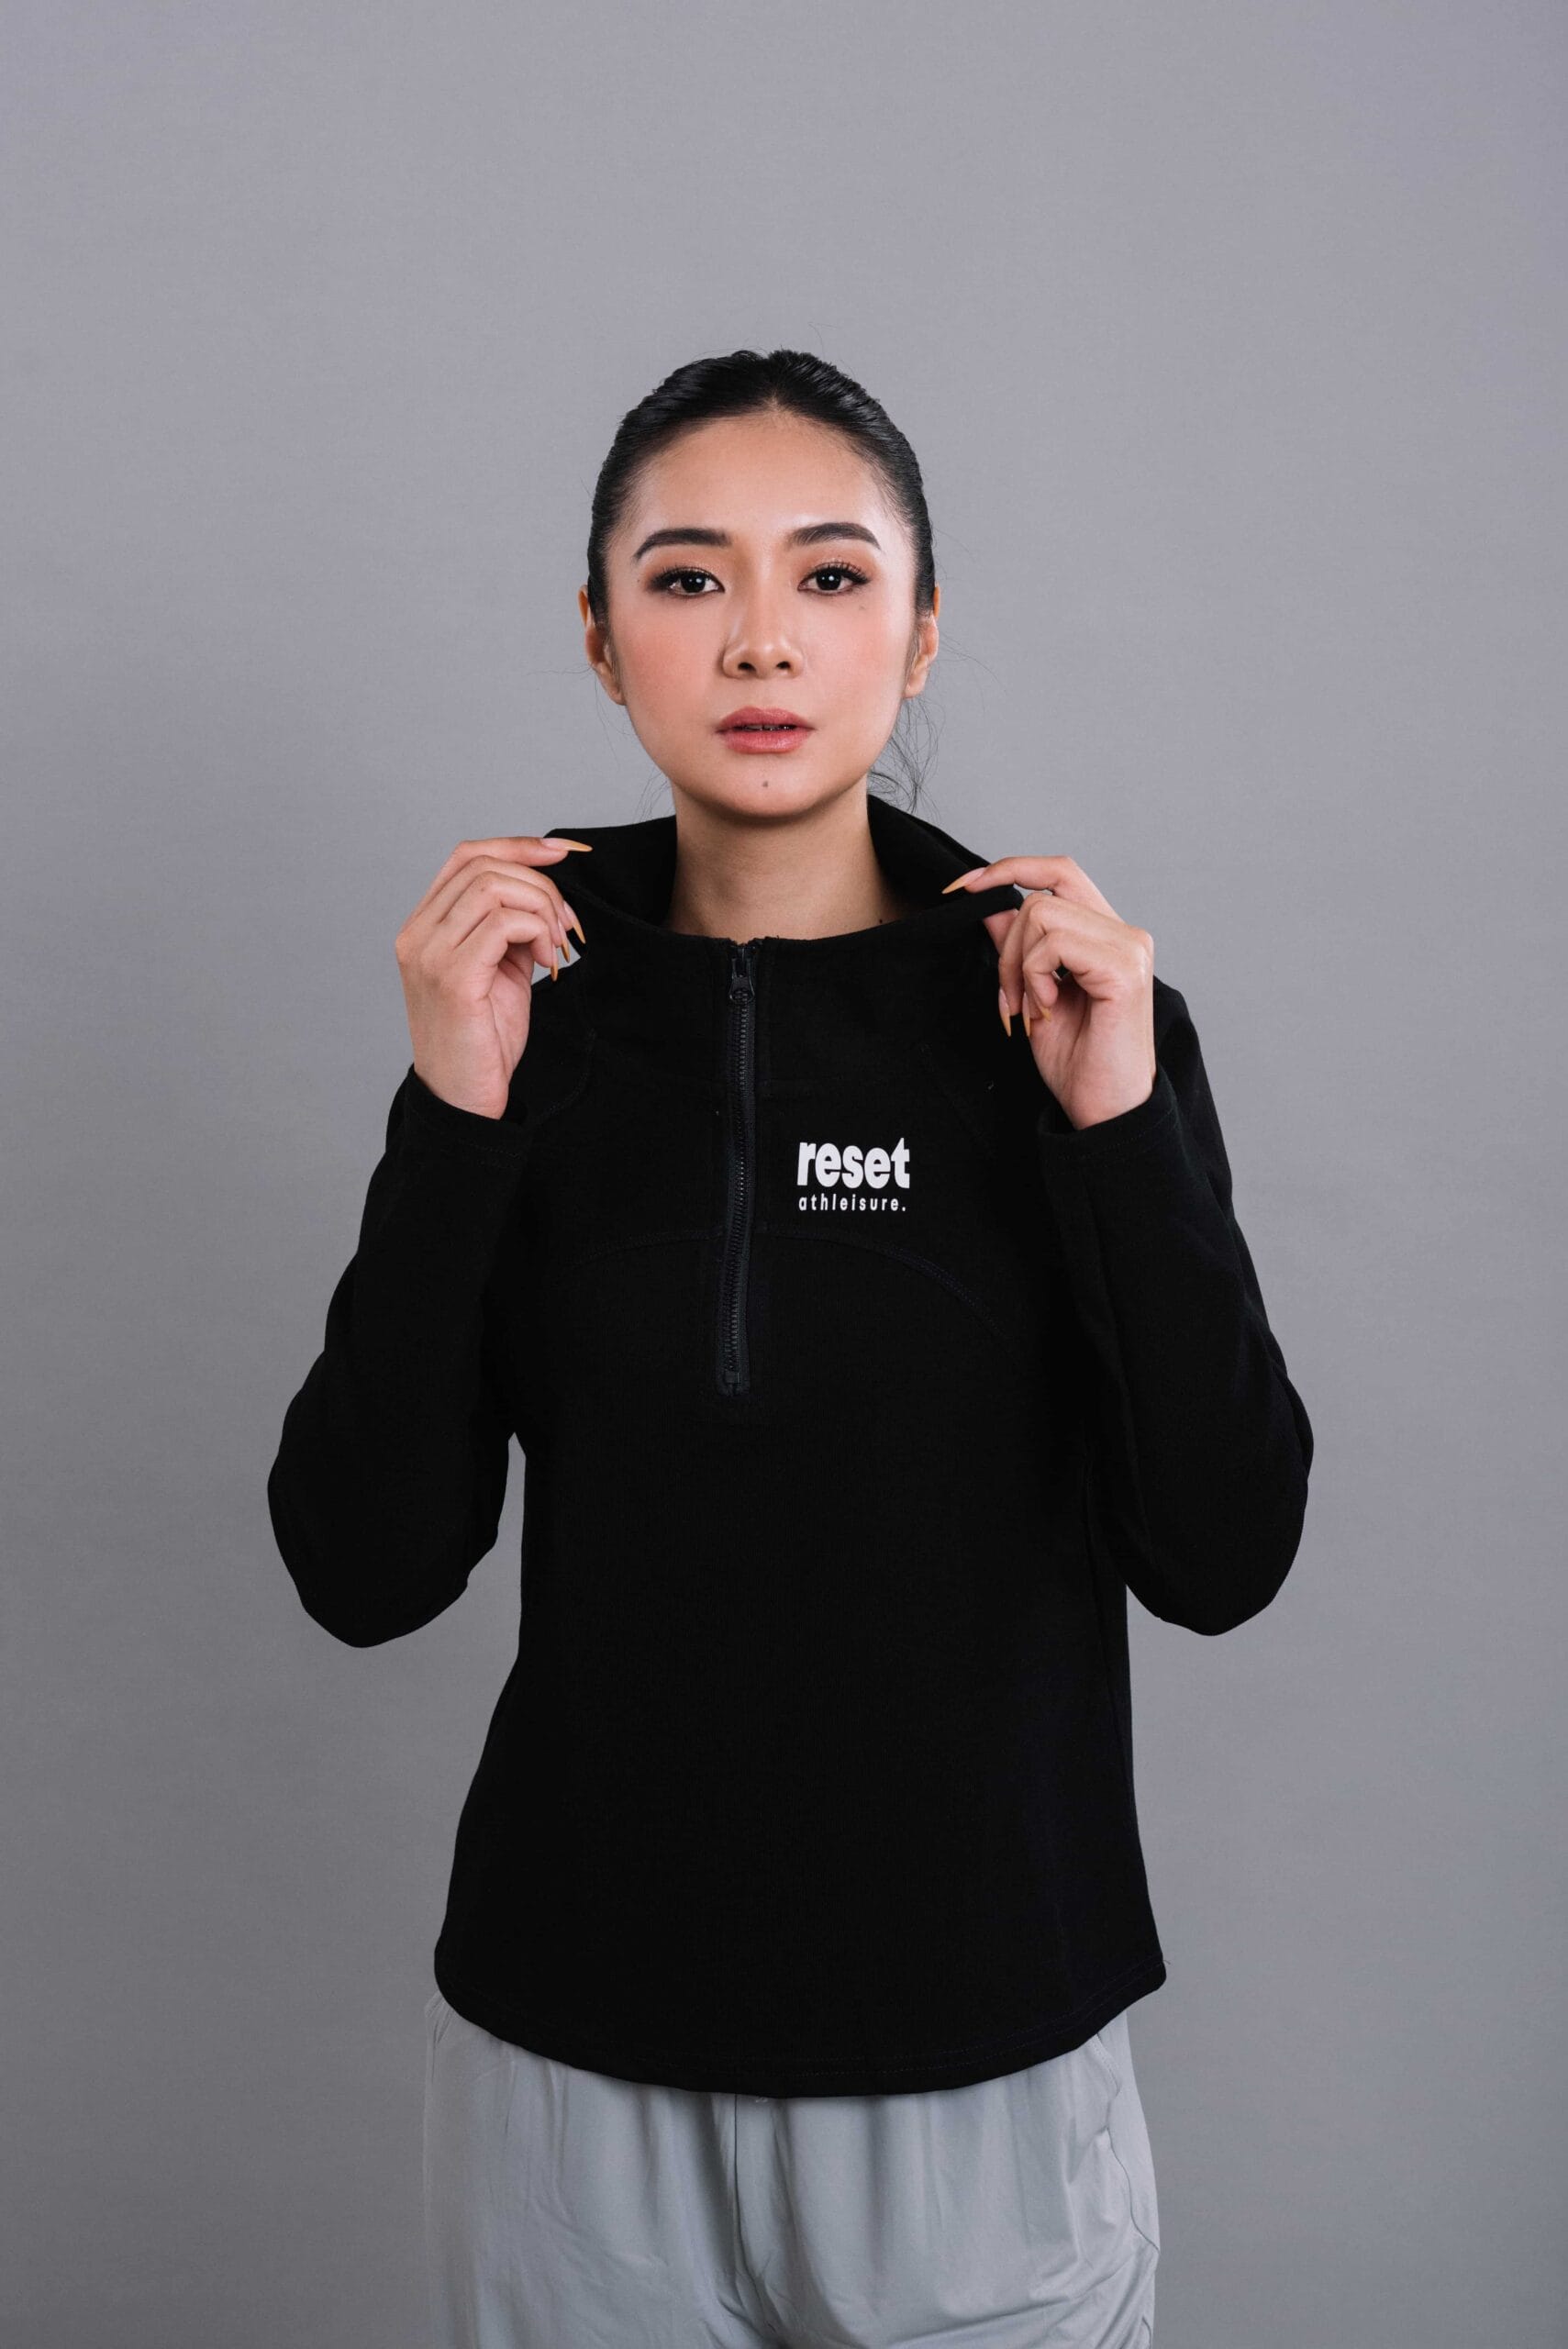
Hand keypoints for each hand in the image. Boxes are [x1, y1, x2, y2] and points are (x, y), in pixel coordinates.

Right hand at [394, 834, 590, 1119]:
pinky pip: (505, 923)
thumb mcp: (498, 970)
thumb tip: (545, 892)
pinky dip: (539, 932)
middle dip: (541, 885)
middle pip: (485, 866)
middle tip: (567, 926)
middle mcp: (417, 934)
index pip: (467, 856)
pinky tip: (549, 964)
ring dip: (543, 909)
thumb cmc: (482, 1040)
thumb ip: (510, 928)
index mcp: (423, 926)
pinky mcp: (453, 977)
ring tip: (558, 946)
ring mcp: (430, 954)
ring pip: (496, 887)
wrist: (463, 1099)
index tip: (563, 853)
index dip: (518, 845)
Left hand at [943, 854, 1156, 1130]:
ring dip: (1018, 967)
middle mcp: (1125, 934)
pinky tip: (1049, 1011)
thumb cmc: (1079, 1064)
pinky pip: (1053, 944)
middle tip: (1010, 1001)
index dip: (1008, 868)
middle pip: (1040, 896)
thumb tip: (989, 907)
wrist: (1105, 1113)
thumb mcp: (1032, 997)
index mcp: (1106, 935)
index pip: (1058, 871)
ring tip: (1033, 1010)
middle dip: (1006, 946)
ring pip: (1041, 914)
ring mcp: (1129, 947)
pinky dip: (1033, 977)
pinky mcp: (1124, 969)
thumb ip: (1017, 949)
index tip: (962, 888)